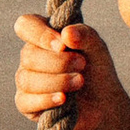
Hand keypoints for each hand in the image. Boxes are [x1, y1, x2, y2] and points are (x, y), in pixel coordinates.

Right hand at [14, 14, 120, 129]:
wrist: (104, 103)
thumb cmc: (96, 70)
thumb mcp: (96, 47)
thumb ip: (84, 34)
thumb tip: (66, 33)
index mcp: (42, 36)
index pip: (25, 25)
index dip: (40, 34)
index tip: (63, 45)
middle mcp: (30, 57)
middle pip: (28, 55)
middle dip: (59, 62)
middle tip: (82, 64)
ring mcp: (26, 81)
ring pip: (27, 80)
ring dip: (58, 81)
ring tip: (80, 81)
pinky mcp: (26, 104)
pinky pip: (26, 102)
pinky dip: (46, 99)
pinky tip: (63, 99)